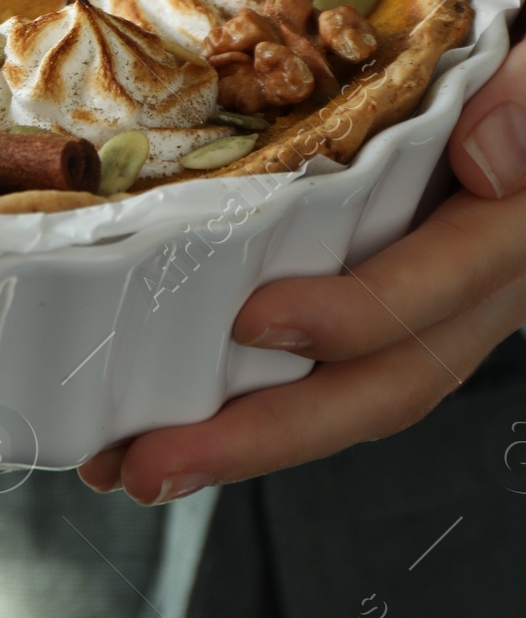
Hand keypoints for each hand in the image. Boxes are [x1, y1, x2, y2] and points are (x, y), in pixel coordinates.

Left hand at [79, 0, 525, 502]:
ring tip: (129, 458)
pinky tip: (172, 393)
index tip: (256, 321)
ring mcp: (444, 273)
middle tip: (147, 461)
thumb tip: (483, 157)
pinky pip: (335, 340)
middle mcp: (491, 267)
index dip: (355, 313)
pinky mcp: (399, 256)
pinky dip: (255, 380)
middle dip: (266, 432)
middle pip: (386, 379)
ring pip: (354, 380)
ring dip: (244, 430)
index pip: (444, 287)